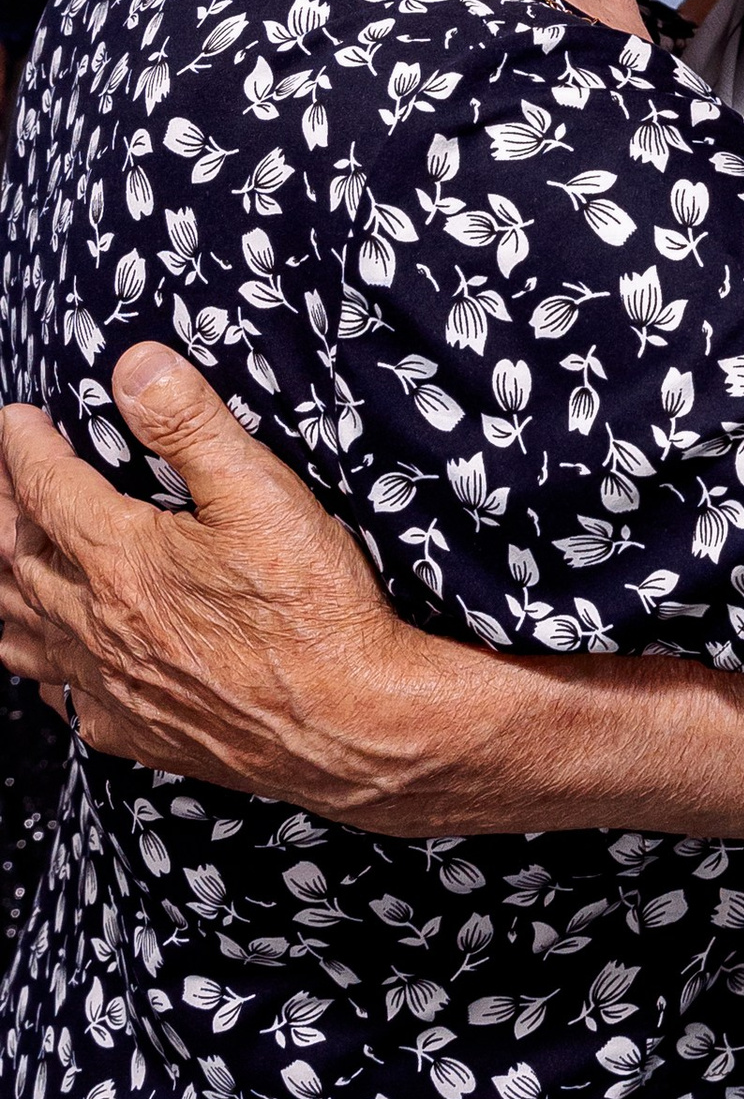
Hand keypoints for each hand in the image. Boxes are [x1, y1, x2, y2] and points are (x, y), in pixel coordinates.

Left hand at [0, 344, 445, 816]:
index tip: (13, 420)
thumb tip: (135, 368)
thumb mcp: (263, 494)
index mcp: (122, 561)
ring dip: (1, 590)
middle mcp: (99, 625)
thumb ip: (193, 426)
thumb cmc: (315, 611)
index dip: (22, 449)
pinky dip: (40, 668)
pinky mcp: (139, 730)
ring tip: (2, 562)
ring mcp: (112, 684)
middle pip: (14, 559)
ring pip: (20, 634)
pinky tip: (52, 663)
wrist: (353, 725)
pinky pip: (60, 698)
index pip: (47, 491)